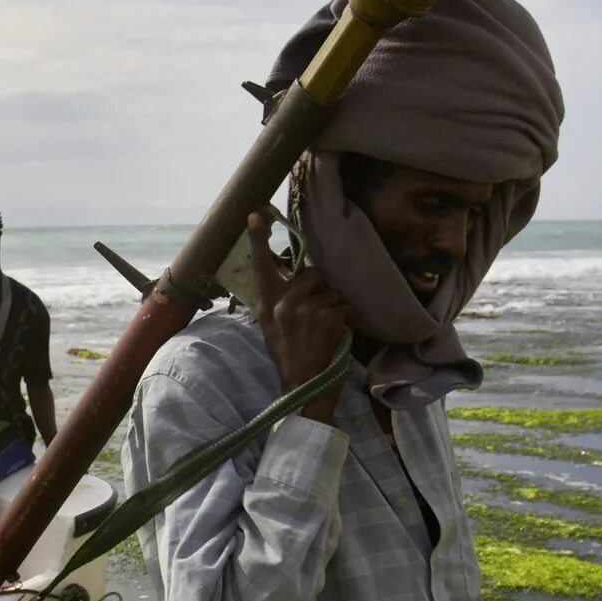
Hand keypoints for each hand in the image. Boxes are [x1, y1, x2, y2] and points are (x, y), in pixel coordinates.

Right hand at [248, 213, 350, 417]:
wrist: (304, 386)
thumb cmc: (289, 355)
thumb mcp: (272, 327)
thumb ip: (277, 302)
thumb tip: (289, 277)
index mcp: (267, 304)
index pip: (261, 266)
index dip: (258, 240)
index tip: (255, 214)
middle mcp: (283, 303)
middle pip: (312, 274)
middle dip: (321, 289)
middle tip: (317, 312)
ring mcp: (306, 310)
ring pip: (332, 291)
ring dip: (335, 307)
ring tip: (325, 328)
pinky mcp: (328, 319)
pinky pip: (345, 306)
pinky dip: (346, 319)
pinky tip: (336, 334)